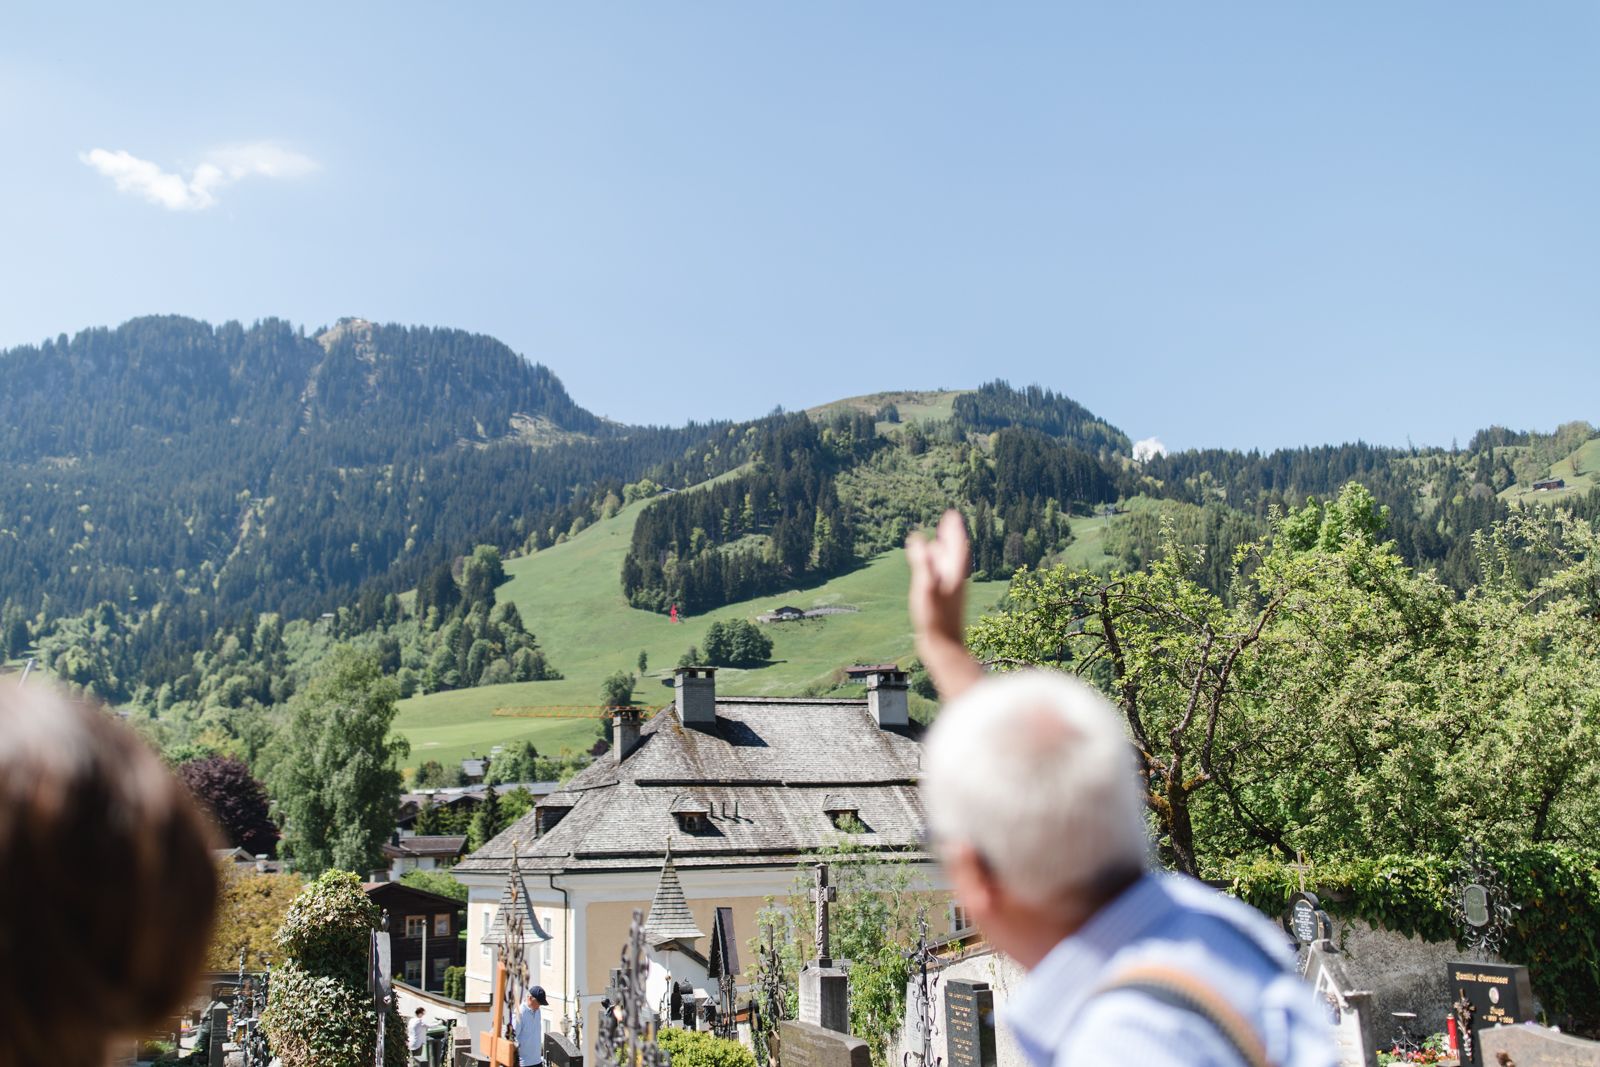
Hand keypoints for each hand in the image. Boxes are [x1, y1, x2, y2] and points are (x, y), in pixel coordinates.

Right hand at [906, 510, 982, 698]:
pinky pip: (944, 576)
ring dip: (945, 549)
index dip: (954, 529)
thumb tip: (919, 539)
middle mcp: (956, 580)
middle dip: (951, 535)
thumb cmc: (935, 618)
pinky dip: (939, 565)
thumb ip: (923, 562)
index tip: (952, 514)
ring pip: (950, 564)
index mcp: (955, 574)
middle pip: (956, 552)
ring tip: (939, 539)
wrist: (944, 647)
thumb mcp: (926, 587)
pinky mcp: (946, 600)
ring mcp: (952, 591)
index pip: (958, 545)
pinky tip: (931, 570)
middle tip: (949, 519)